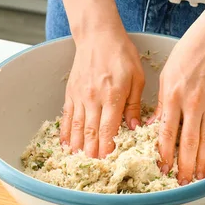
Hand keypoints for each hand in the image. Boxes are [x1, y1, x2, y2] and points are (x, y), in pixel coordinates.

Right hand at [60, 26, 144, 157]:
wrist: (98, 36)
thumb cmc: (122, 55)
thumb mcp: (137, 78)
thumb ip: (134, 104)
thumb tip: (134, 127)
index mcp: (113, 95)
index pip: (109, 127)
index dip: (107, 146)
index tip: (108, 160)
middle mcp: (94, 97)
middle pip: (91, 131)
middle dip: (92, 151)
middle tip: (94, 167)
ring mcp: (80, 96)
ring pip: (78, 126)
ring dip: (78, 145)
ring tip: (79, 161)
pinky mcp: (71, 93)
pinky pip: (67, 116)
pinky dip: (66, 131)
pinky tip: (67, 144)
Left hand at [151, 3, 204, 184]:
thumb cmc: (188, 53)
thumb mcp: (167, 75)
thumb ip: (162, 103)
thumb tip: (155, 125)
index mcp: (174, 95)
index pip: (168, 132)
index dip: (165, 153)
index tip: (163, 167)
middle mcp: (192, 103)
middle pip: (188, 141)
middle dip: (184, 165)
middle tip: (182, 182)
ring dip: (201, 161)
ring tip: (197, 177)